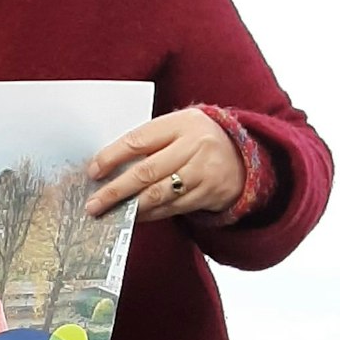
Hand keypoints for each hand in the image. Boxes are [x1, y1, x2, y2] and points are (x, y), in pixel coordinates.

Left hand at [86, 110, 243, 220]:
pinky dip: (151, 214)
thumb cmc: (199, 139)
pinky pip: (174, 207)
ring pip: (160, 193)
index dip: (111, 158)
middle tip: (94, 203)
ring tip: (110, 213)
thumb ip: (148, 141)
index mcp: (181, 123)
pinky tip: (134, 216)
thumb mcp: (177, 127)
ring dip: (131, 206)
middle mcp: (195, 146)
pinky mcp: (210, 194)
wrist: (246, 155)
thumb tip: (108, 165)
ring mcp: (204, 172)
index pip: (138, 141)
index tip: (93, 172)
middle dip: (116, 190)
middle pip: (147, 171)